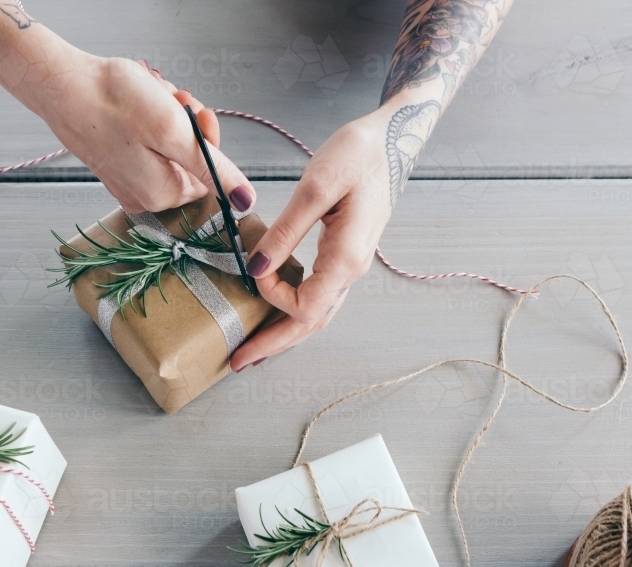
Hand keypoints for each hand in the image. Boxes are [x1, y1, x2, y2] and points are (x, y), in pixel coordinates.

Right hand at [33, 48, 254, 213]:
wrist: (63, 84)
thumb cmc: (112, 102)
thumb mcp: (175, 132)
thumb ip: (215, 169)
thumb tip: (245, 199)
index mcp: (162, 195)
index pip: (210, 175)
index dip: (207, 139)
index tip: (194, 112)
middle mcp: (144, 196)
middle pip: (190, 160)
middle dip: (186, 124)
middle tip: (171, 99)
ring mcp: (127, 182)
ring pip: (169, 148)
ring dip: (168, 117)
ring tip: (151, 96)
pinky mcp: (114, 164)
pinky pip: (146, 145)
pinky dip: (147, 121)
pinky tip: (136, 104)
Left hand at [230, 109, 398, 370]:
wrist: (394, 139)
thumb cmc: (359, 154)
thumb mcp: (317, 185)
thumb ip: (285, 231)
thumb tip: (257, 269)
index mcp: (346, 257)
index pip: (304, 306)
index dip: (273, 298)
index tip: (253, 270)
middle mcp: (351, 269)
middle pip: (311, 325)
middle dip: (274, 345)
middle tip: (238, 361)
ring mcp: (351, 264)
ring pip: (317, 314)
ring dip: (284, 334)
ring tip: (254, 347)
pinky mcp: (345, 254)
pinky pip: (319, 295)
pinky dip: (295, 311)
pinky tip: (277, 312)